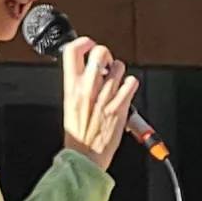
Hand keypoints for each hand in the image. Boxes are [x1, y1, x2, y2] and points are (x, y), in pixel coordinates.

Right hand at [57, 34, 134, 163]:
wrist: (85, 157)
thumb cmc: (77, 135)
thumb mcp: (69, 105)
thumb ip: (77, 86)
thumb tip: (85, 71)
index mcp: (71, 88)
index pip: (72, 51)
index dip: (83, 42)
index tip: (89, 46)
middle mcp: (89, 89)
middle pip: (99, 52)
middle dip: (106, 54)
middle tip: (106, 64)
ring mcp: (106, 96)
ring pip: (119, 66)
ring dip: (119, 71)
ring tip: (116, 82)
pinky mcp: (121, 106)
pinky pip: (132, 82)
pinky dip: (131, 84)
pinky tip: (125, 92)